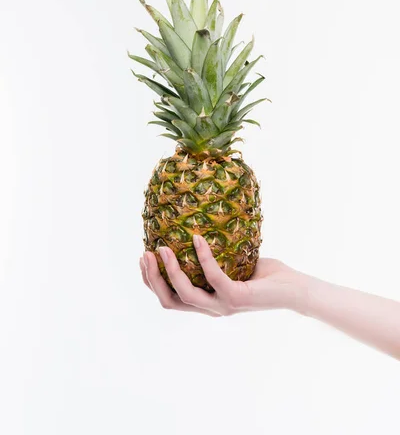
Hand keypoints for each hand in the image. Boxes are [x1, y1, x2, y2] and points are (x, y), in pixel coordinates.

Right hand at [139, 235, 305, 316]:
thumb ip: (214, 257)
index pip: (170, 299)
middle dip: (152, 278)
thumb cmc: (267, 275)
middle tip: (146, 254)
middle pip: (169, 301)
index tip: (143, 258)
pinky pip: (212, 276)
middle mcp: (211, 309)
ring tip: (163, 247)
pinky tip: (197, 237)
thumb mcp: (233, 264)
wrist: (295, 290)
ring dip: (170, 270)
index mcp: (207, 303)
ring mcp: (222, 306)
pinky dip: (202, 256)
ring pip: (184, 294)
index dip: (151, 282)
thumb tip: (193, 228)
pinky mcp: (236, 297)